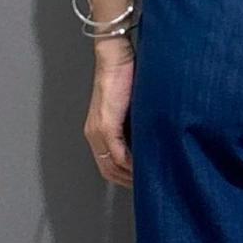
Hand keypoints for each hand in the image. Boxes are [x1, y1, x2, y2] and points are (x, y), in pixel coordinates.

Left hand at [84, 38, 133, 187]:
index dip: (123, 177)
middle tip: (146, 186)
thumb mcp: (129, 107)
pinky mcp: (107, 125)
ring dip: (131, 176)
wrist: (115, 57)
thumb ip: (133, 126)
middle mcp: (94, 134)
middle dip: (127, 182)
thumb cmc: (124, 76)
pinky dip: (131, 165)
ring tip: (149, 179)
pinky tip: (144, 167)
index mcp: (97, 130)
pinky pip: (118, 155)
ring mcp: (99, 131)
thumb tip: (147, 141)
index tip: (140, 181)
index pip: (107, 165)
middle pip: (108, 171)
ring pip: (112, 166)